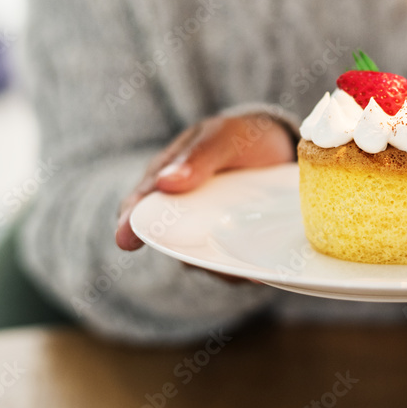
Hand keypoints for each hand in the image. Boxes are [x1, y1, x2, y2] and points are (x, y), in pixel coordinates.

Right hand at [115, 114, 295, 282]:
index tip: (125, 239)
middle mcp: (181, 213)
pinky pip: (230, 266)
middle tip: (191, 258)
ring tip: (236, 262)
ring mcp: (207, 233)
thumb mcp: (224, 137)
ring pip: (200, 258)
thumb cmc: (242, 138)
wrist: (281, 149)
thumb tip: (165, 182)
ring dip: (214, 265)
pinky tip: (257, 270)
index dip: (129, 224)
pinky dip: (241, 269)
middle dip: (177, 252)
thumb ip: (199, 156)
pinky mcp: (233, 248)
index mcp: (166, 181)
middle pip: (167, 241)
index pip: (138, 207)